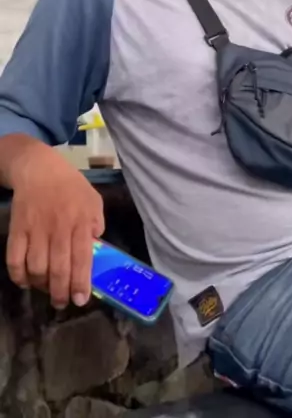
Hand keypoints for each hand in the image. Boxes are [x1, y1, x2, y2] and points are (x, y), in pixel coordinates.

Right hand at [6, 144, 103, 308]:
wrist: (39, 169)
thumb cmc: (70, 186)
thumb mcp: (93, 200)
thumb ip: (96, 224)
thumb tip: (96, 249)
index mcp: (80, 221)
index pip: (82, 258)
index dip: (81, 282)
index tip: (81, 300)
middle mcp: (58, 227)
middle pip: (58, 268)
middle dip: (61, 292)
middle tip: (63, 303)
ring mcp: (36, 229)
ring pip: (36, 267)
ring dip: (41, 285)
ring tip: (47, 290)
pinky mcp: (17, 229)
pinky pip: (14, 258)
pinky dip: (18, 275)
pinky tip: (26, 281)